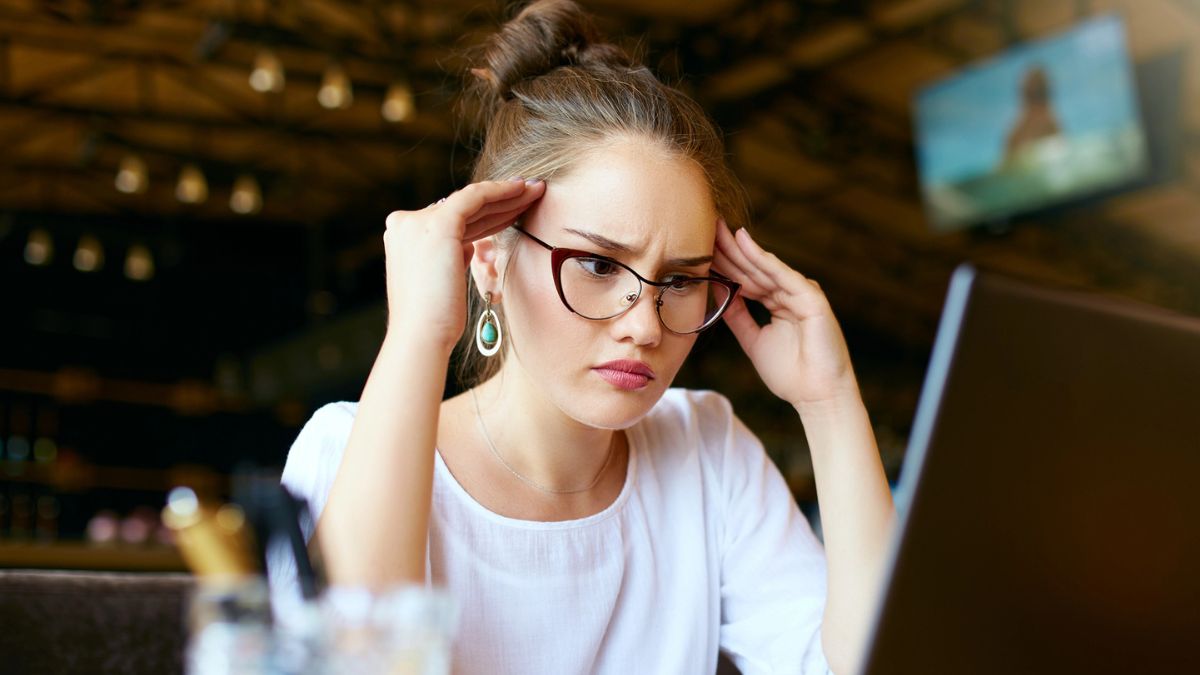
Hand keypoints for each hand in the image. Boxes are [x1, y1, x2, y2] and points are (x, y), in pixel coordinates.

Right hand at [383, 178, 545, 352]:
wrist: (421, 335)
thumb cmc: (436, 321)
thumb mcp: (443, 280)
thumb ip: (451, 256)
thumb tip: (468, 244)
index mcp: (404, 237)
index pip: (452, 221)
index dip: (484, 214)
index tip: (511, 209)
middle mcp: (406, 224)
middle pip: (463, 210)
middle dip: (499, 201)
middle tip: (530, 191)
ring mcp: (418, 222)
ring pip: (472, 201)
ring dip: (507, 194)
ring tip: (536, 190)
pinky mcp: (438, 224)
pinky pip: (475, 198)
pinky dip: (500, 191)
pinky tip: (523, 190)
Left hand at [713, 219, 857, 410]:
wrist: (818, 397)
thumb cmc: (791, 375)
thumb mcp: (753, 340)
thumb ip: (737, 316)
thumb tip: (718, 293)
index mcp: (777, 304)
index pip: (746, 279)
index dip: (724, 265)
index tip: (699, 250)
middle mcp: (789, 294)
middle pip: (752, 269)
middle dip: (728, 250)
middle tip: (704, 227)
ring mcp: (801, 294)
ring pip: (764, 268)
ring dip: (740, 249)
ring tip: (718, 230)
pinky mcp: (812, 297)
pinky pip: (782, 275)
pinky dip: (763, 258)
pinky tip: (744, 242)